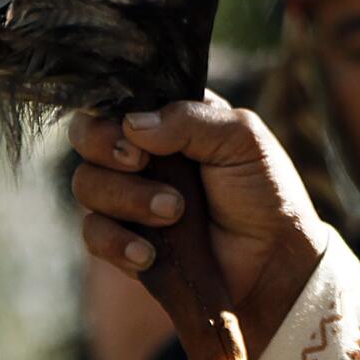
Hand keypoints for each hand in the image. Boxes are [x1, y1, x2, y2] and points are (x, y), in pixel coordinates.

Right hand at [69, 94, 327, 352]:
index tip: (139, 140)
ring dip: (127, 199)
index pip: (117, 99)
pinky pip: (93, 234)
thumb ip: (190, 120)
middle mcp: (141, 151)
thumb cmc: (263, 190)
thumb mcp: (241, 139)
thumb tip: (132, 124)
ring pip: (87, 184)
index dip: (112, 116)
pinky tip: (148, 254)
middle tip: (141, 164)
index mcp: (169, 117)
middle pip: (87, 137)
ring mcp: (129, 196)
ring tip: (174, 212)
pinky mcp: (125, 239)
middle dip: (105, 149)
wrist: (272, 260)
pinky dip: (116, 242)